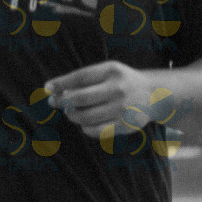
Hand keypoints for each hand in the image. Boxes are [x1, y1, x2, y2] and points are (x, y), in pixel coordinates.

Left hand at [45, 61, 163, 138]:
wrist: (154, 94)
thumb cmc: (122, 82)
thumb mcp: (109, 72)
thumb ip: (86, 80)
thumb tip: (56, 91)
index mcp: (112, 71)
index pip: (80, 77)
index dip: (61, 83)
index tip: (47, 88)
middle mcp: (118, 88)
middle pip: (80, 98)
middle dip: (63, 102)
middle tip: (56, 103)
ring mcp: (122, 108)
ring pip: (86, 116)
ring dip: (72, 116)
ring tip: (70, 113)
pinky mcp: (125, 125)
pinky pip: (96, 131)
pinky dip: (85, 128)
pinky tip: (85, 123)